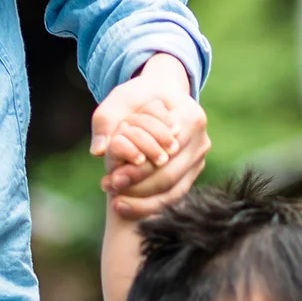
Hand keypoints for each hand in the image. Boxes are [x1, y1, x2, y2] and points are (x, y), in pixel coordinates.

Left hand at [93, 54, 208, 218]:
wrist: (161, 94)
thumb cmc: (139, 96)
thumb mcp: (120, 99)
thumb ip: (106, 120)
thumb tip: (100, 150)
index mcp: (190, 118)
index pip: (165, 153)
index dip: (138, 170)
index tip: (111, 179)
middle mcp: (201, 140)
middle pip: (170, 176)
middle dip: (139, 189)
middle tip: (112, 194)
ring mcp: (200, 158)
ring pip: (174, 190)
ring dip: (144, 202)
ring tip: (117, 203)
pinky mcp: (194, 171)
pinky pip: (175, 195)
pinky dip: (151, 204)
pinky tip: (128, 206)